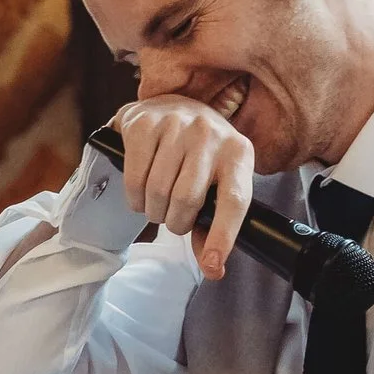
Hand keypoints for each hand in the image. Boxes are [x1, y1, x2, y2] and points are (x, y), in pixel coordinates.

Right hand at [111, 94, 254, 278]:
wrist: (172, 105)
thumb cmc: (198, 156)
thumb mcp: (216, 183)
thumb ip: (213, 225)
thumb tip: (211, 268)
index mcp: (238, 153)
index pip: (234, 200)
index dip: (222, 236)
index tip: (211, 264)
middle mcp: (210, 134)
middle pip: (186, 199)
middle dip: (174, 221)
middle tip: (172, 218)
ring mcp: (176, 125)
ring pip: (157, 191)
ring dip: (152, 210)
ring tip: (156, 204)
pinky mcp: (144, 123)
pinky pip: (134, 178)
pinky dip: (134, 197)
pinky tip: (140, 192)